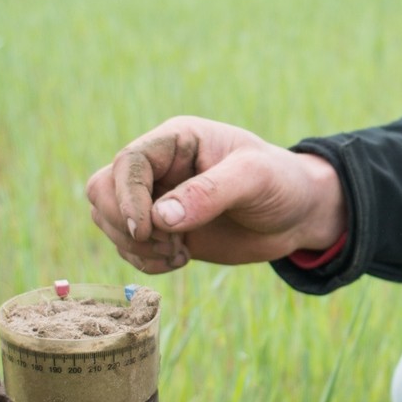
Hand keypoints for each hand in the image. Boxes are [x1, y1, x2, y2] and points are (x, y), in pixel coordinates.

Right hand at [85, 116, 345, 273]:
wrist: (298, 214)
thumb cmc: (282, 183)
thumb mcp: (254, 180)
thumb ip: (210, 193)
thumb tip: (160, 218)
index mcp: (176, 141)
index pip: (128, 162)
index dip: (127, 197)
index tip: (148, 229)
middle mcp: (159, 168)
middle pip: (103, 190)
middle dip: (124, 224)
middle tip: (167, 244)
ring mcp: (156, 199)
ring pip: (108, 220)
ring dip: (135, 246)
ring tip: (178, 253)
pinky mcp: (161, 230)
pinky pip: (127, 246)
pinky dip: (144, 260)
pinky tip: (180, 260)